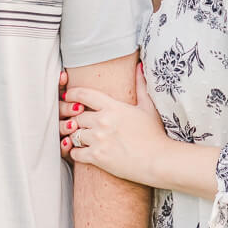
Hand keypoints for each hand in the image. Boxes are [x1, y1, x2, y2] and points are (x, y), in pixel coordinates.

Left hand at [60, 64, 170, 185]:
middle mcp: (102, 122)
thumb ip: (141, 86)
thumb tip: (140, 66)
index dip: (72, 94)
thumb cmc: (155, 135)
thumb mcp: (148, 108)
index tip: (69, 96)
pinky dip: (75, 152)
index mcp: (113, 107)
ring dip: (74, 135)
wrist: (158, 161)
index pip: (84, 94)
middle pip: (76, 116)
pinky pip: (75, 152)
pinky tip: (80, 151)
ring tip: (79, 137)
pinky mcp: (97, 157)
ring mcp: (98, 140)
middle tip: (76, 122)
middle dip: (75, 119)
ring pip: (74, 134)